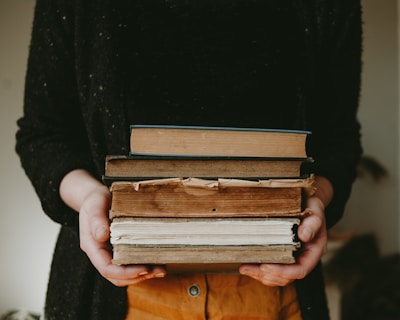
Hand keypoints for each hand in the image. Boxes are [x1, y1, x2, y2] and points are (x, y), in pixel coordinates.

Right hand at [60, 169, 166, 285]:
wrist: (95, 197)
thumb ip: (96, 220)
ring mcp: (110, 252)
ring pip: (125, 273)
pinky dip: (143, 264)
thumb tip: (102, 236)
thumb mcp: (94, 205)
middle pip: (117, 276)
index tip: (144, 269)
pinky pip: (130, 262)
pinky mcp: (120, 248)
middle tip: (158, 271)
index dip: (125, 273)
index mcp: (92, 246)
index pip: (107, 268)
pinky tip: (157, 260)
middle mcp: (101, 253)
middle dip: (138, 276)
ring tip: (161, 270)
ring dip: (143, 274)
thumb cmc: (94, 200)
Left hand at [239, 176, 331, 285]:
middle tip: (245, 268)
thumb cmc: (312, 207)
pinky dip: (261, 269)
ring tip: (244, 268)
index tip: (264, 267)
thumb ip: (312, 223)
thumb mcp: (315, 211)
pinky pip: (274, 268)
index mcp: (314, 251)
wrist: (309, 203)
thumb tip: (304, 235)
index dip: (282, 271)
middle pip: (287, 277)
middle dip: (266, 275)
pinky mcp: (285, 254)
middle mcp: (305, 258)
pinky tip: (248, 263)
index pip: (300, 270)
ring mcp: (295, 258)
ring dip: (261, 275)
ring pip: (279, 276)